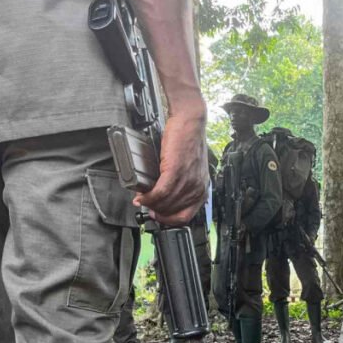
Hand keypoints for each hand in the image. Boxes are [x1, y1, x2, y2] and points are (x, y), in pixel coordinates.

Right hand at [135, 107, 208, 226]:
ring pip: (165, 203)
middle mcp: (196, 188)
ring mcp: (187, 181)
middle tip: (146, 207)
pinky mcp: (176, 172)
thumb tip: (165, 196)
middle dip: (156, 212)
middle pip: (172, 212)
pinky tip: (141, 196)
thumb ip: (182, 184)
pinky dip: (148, 197)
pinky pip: (160, 193)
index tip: (157, 215)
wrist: (189, 122)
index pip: (185, 216)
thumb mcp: (190, 169)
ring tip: (141, 200)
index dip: (168, 220)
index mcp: (201, 189)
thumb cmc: (188, 141)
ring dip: (150, 204)